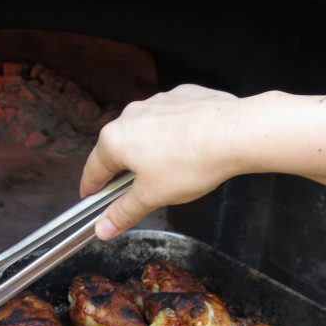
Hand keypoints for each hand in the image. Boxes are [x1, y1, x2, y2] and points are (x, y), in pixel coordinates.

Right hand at [81, 85, 248, 239]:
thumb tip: (102, 229)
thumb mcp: (151, 197)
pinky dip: (173, 134)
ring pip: (145, 132)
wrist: (234, 133)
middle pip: (119, 149)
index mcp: (115, 140)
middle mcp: (131, 115)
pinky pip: (170, 119)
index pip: (93, 170)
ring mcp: (157, 102)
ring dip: (150, 150)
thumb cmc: (189, 164)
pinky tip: (188, 148)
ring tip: (169, 170)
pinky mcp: (182, 96)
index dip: (92, 189)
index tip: (91, 199)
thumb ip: (123, 212)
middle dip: (124, 170)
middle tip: (135, 191)